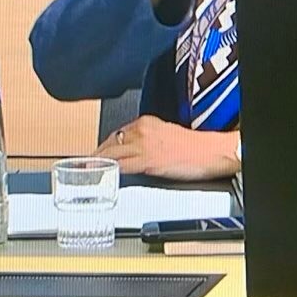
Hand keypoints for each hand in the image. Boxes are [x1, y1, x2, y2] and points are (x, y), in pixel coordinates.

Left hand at [95, 116, 238, 181]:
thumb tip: (135, 152)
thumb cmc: (194, 148)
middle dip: (98, 154)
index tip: (98, 154)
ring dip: (98, 162)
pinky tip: (101, 175)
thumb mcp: (166, 135)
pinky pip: (122, 165)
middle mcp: (142, 130)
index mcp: (147, 121)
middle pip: (111, 142)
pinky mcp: (147, 160)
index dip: (105, 145)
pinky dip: (109, 170)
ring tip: (88, 170)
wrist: (209, 152)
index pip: (117, 132)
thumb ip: (148, 140)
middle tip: (87, 164)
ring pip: (112, 153)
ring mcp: (143, 145)